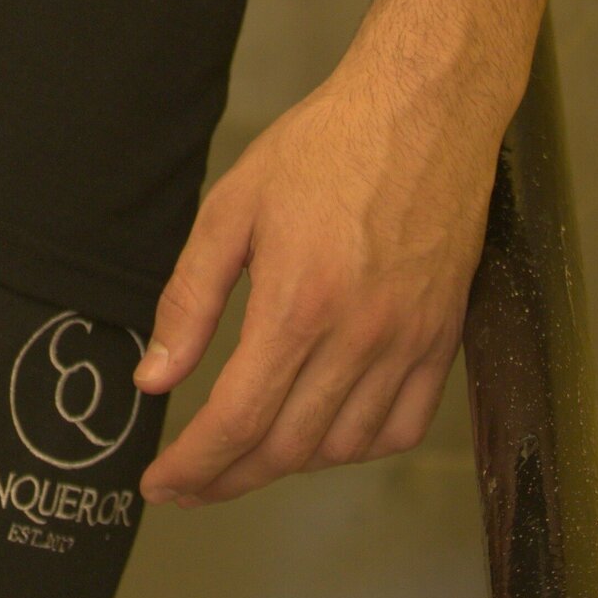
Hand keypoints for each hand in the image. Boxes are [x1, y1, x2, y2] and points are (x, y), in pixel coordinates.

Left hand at [135, 41, 508, 505]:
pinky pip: (403, 427)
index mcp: (297, 304)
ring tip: (250, 448)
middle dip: (228, 477)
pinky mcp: (442, 338)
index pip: (236, 420)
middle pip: (286, 447)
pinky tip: (325, 430)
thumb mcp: (232, 208)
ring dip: (289, 462)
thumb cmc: (322, 148)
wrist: (422, 112)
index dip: (192, 466)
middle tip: (191, 480)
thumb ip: (190, 300)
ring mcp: (408, 343)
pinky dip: (359, 446)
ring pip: (343, 447)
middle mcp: (358, 336)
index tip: (160, 484)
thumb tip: (154, 379)